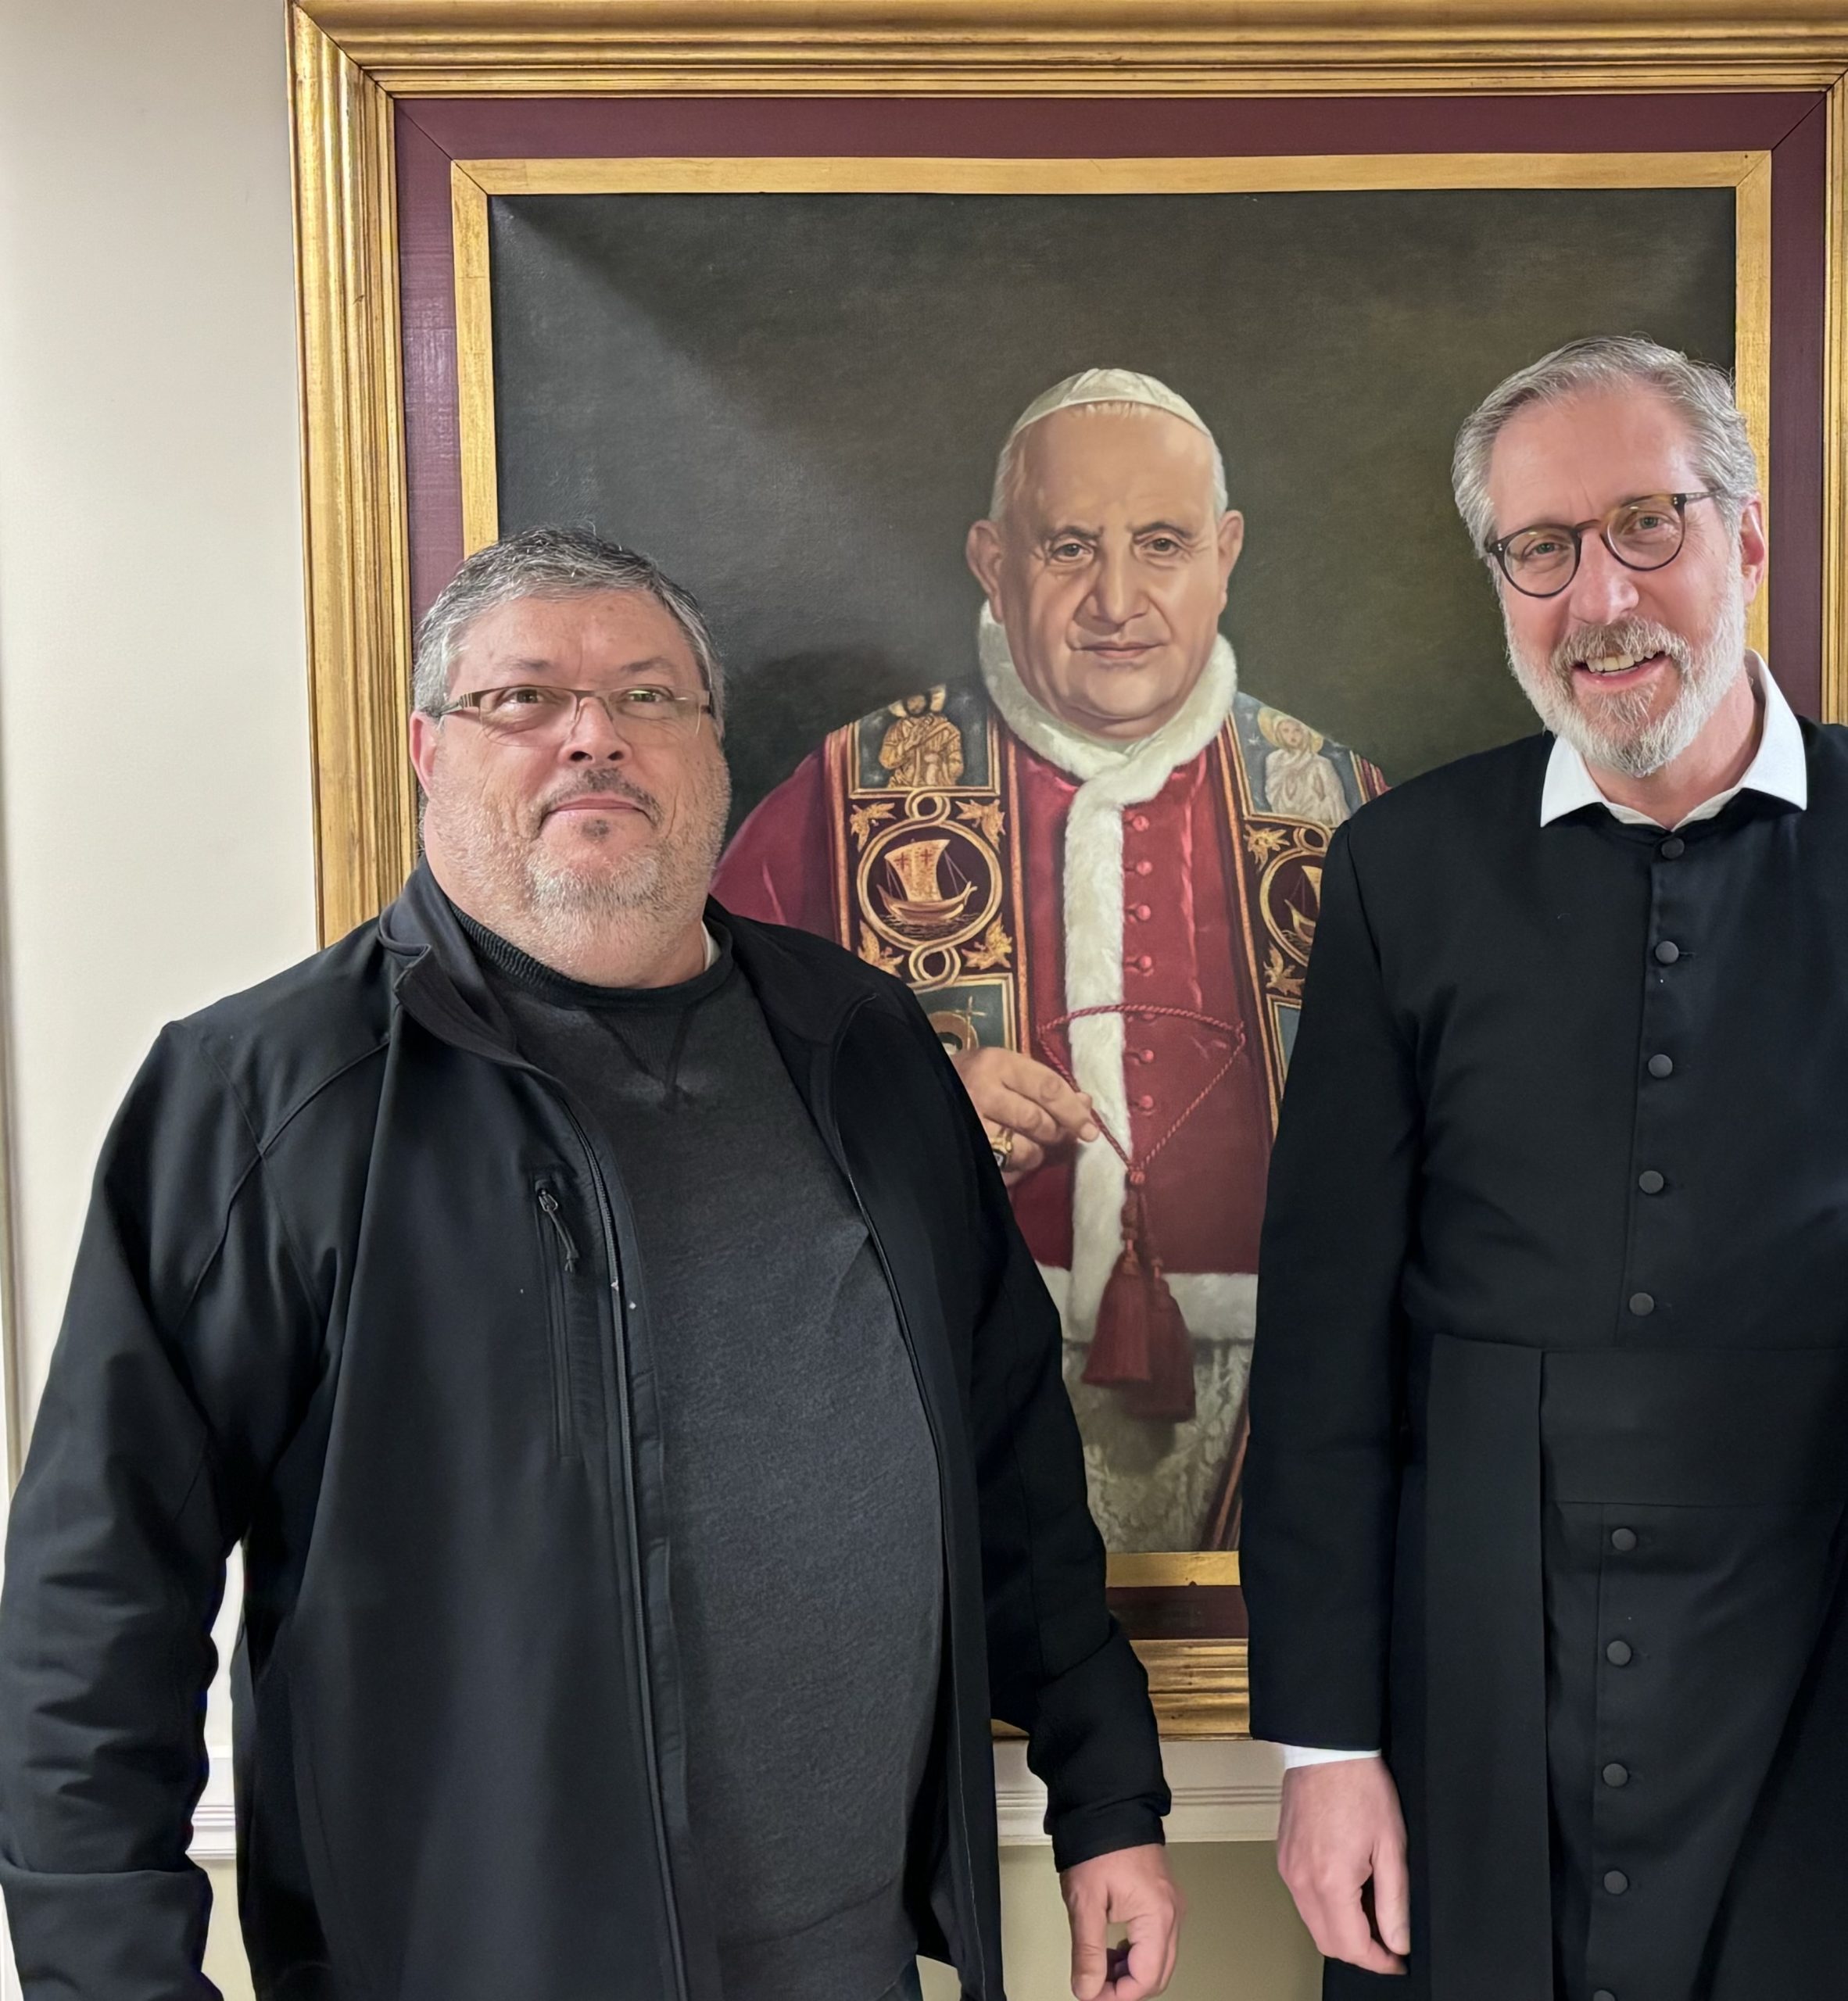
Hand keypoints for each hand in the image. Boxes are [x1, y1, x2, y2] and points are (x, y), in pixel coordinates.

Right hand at [953, 1045, 1099, 1182]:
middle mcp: (982, 1091)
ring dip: (1036, 1153)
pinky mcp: (964, 1151)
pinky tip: (1011, 1160)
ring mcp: (969, 1123)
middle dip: (1056, 1134)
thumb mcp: (1007, 1070)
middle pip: (1038, 1121)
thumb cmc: (973, 1079)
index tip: (1091, 1130)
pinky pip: (1006, 1171)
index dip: (1075, 1112)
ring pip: (1024, 1150)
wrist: (922, 1090)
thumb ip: (1045, 1085)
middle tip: (1058, 1137)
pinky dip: (1017, 1171)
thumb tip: (1086, 1104)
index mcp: (997, 1064)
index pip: (1049, 1088)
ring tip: (1029, 1146)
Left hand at [1060, 1842, 1180, 1999]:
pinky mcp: (1162, 1897)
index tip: (1091, 1996)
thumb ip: (1087, 1950)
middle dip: (1125, 1987)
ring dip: (1129, 1971)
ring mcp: (1170, 1904)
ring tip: (1098, 1968)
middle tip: (1093, 1987)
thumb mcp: (1085, 1900)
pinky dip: (1134, 1952)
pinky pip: (1155, 1938)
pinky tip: (1112, 1949)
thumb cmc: (1099, 1843)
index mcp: (1157, 1916)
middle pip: (1157, 1973)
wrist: (1109, 1803)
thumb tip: (1087, 1989)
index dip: (1118, 1996)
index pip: (1146, 1978)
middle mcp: (1171, 1913)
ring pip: (1157, 1958)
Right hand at [1276, 1759, 1409, 1975]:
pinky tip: (1347, 1888)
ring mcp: (1288, 1868)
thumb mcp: (1392, 1846)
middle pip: (1328, 1943)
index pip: (1352, 1946)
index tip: (1398, 1960)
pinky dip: (1325, 1907)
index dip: (1379, 1962)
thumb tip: (1399, 1941)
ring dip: (1341, 1929)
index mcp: (1330, 1881)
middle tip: (1388, 1941)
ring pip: (1313, 1923)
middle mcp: (1301, 1881)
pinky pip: (1303, 1899)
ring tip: (1370, 1911)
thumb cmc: (1360, 1787)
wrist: (1326, 1749)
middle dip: (1359, 1951)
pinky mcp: (1284, 1856)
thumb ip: (1395, 1901)